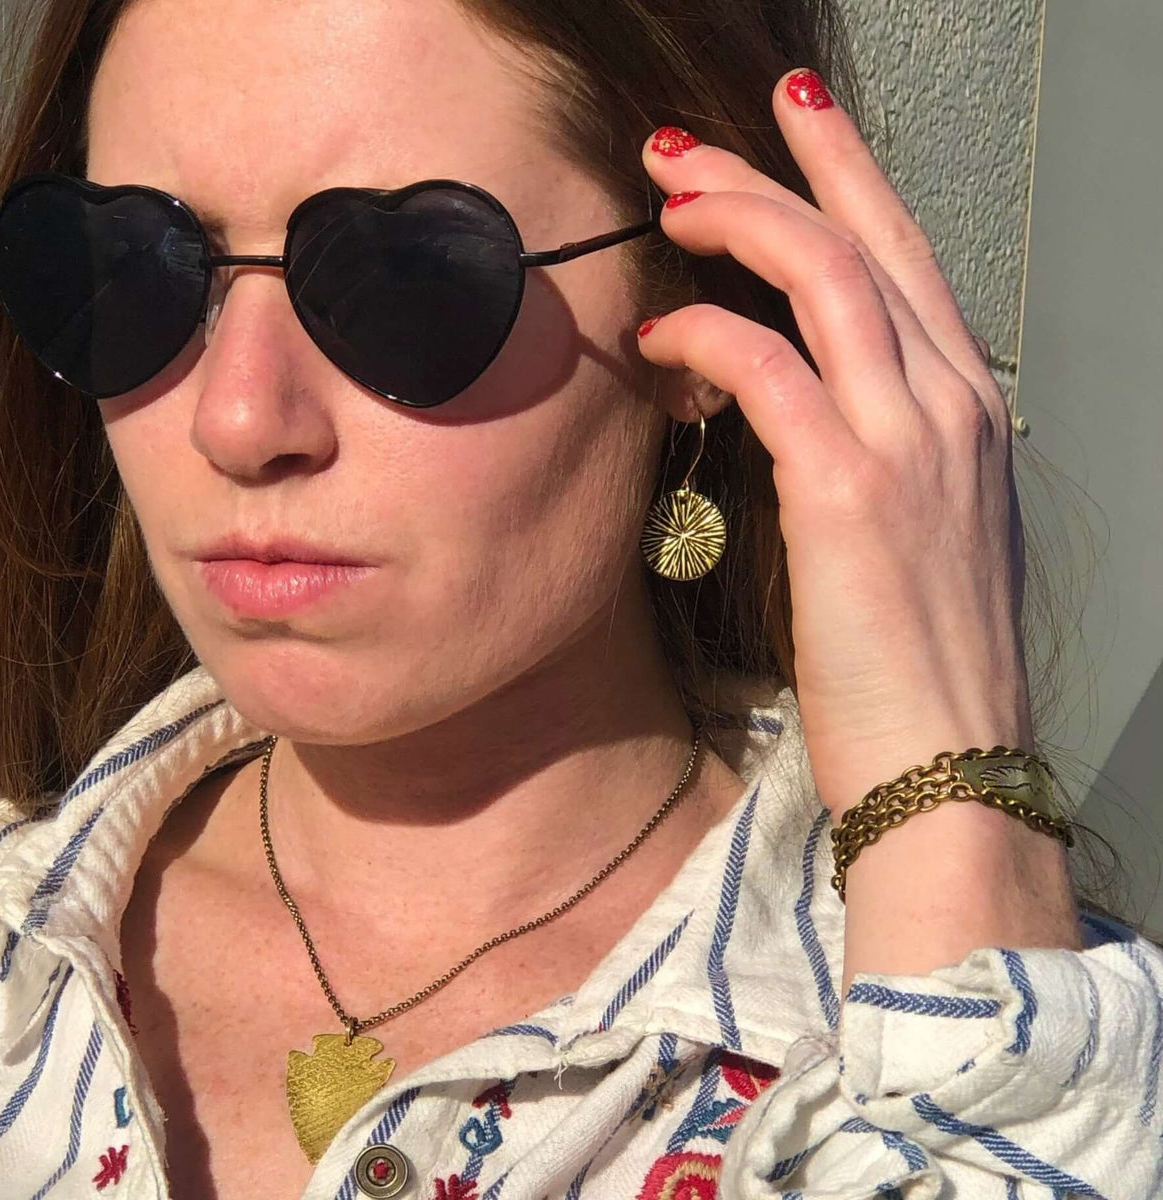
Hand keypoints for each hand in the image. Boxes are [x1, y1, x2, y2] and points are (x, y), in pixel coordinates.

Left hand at [636, 69, 1033, 819]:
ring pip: (824, 275)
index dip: (847, 181)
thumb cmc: (926, 666)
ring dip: (738, 220)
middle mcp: (952, 408)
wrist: (949, 768)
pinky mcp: (848, 494)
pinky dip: (708, 336)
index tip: (791, 131)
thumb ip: (885, 458)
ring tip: (667, 202)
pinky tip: (659, 339)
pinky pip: (768, 368)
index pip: (908, 261)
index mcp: (970, 414)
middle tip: (690, 144)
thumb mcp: (926, 536)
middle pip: (865, 240)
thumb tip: (816, 417)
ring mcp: (909, 444)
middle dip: (778, 167)